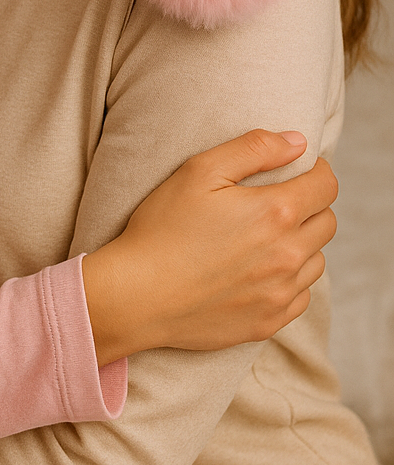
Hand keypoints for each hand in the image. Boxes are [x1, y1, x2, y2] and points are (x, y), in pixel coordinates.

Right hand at [82, 129, 337, 365]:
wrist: (138, 295)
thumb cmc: (163, 228)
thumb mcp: (199, 171)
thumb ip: (253, 149)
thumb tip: (297, 142)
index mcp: (276, 213)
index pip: (326, 186)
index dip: (316, 171)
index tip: (298, 170)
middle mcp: (288, 255)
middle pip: (327, 222)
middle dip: (310, 206)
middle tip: (276, 202)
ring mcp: (280, 293)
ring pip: (317, 260)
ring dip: (302, 244)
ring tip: (265, 238)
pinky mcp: (269, 322)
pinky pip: (300, 296)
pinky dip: (289, 280)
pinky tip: (259, 271)